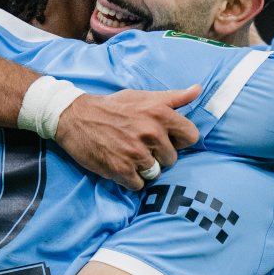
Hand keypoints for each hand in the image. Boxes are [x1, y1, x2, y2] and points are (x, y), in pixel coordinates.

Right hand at [54, 86, 201, 189]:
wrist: (75, 117)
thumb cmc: (113, 107)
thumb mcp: (143, 97)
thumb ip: (173, 97)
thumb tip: (197, 89)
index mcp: (159, 113)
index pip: (191, 137)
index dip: (179, 140)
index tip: (166, 139)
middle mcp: (150, 133)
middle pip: (172, 158)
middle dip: (158, 155)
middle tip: (140, 145)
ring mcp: (136, 153)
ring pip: (156, 173)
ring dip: (144, 168)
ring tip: (129, 154)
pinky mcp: (121, 169)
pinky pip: (139, 185)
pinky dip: (130, 179)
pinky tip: (120, 164)